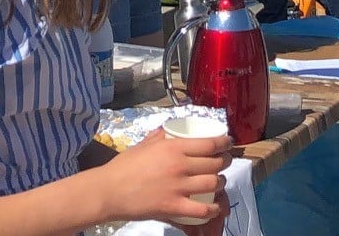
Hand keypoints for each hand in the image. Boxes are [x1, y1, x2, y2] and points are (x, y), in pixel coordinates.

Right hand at [110, 130, 231, 226]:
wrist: (109, 191)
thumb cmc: (124, 166)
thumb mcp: (144, 144)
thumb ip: (160, 136)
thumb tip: (171, 129)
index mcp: (173, 148)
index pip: (209, 144)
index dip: (224, 143)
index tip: (228, 142)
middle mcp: (179, 166)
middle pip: (214, 163)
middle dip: (225, 162)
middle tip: (226, 161)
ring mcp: (178, 188)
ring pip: (212, 184)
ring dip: (221, 182)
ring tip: (219, 181)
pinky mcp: (173, 207)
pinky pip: (202, 209)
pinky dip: (213, 208)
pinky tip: (215, 206)